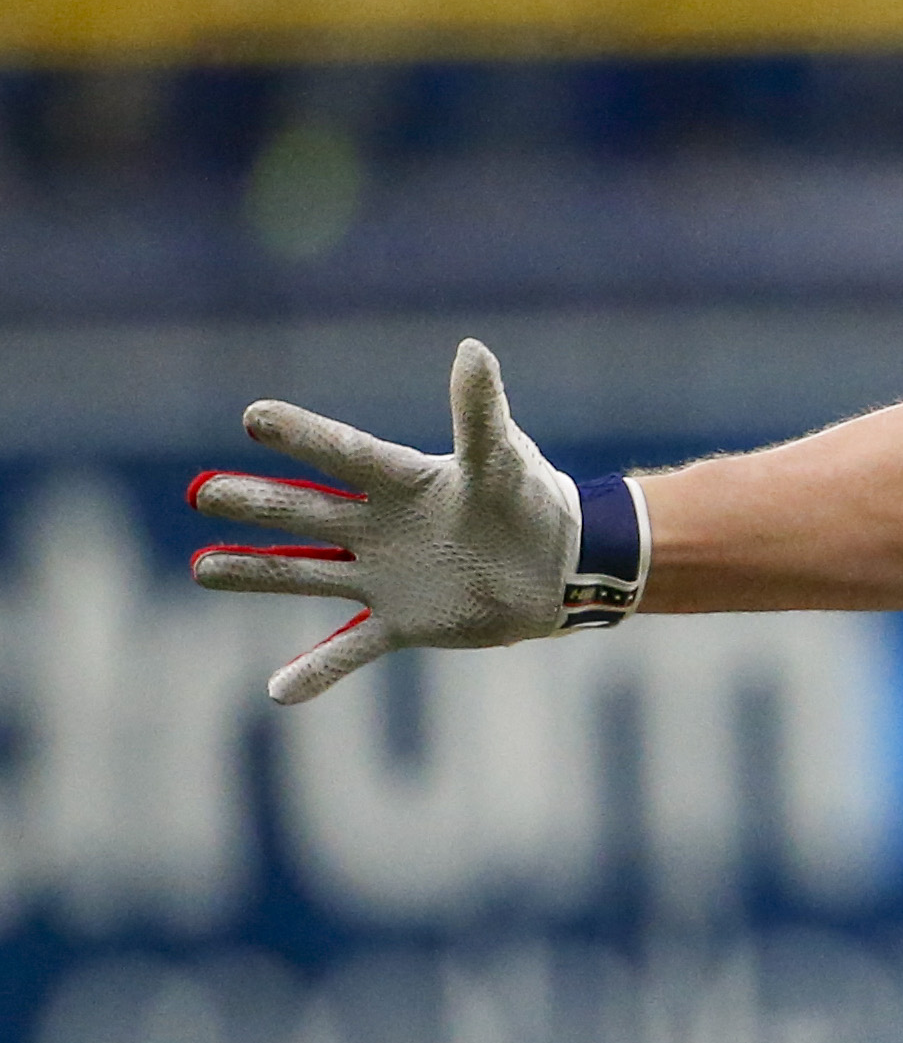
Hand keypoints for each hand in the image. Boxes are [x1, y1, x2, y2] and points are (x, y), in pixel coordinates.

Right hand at [188, 340, 597, 704]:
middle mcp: (378, 525)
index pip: (342, 454)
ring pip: (306, 574)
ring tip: (202, 570)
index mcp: (402, 481)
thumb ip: (480, 412)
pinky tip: (277, 691)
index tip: (254, 416)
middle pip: (305, 511)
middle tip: (203, 493)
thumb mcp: (503, 457)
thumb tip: (473, 350)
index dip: (303, 436)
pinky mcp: (404, 621)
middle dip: (254, 503)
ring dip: (255, 572)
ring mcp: (384, 575)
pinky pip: (351, 649)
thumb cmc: (532, 500)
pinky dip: (317, 670)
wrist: (561, 565)